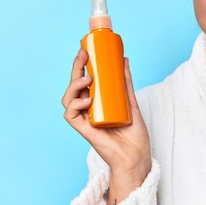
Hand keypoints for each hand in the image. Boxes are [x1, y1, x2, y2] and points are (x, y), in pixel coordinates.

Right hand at [61, 49, 151, 204]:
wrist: (137, 155)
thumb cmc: (134, 133)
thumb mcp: (131, 102)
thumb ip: (125, 82)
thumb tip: (124, 59)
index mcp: (98, 100)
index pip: (85, 79)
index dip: (82, 64)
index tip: (87, 49)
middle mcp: (88, 108)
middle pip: (75, 85)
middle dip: (76, 67)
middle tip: (84, 54)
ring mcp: (85, 118)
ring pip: (68, 97)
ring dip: (75, 85)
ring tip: (88, 77)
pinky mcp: (84, 129)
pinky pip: (71, 115)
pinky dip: (76, 104)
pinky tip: (87, 99)